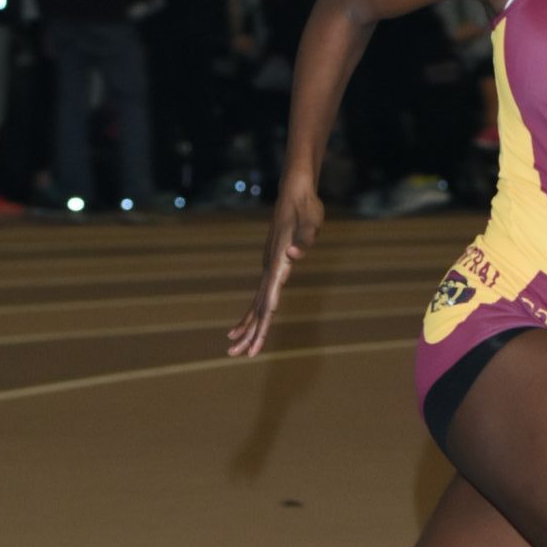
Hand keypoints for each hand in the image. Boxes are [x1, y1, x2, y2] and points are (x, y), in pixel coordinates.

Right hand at [227, 181, 323, 357]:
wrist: (295, 191)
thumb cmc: (307, 207)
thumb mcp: (312, 222)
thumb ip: (305, 239)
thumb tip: (295, 255)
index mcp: (278, 263)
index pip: (270, 302)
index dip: (263, 325)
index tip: (255, 344)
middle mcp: (270, 268)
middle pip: (259, 308)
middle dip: (250, 334)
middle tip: (238, 355)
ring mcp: (269, 267)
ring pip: (256, 304)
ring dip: (247, 327)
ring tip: (234, 347)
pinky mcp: (273, 264)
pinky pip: (260, 294)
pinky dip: (252, 311)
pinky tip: (245, 323)